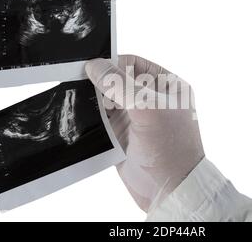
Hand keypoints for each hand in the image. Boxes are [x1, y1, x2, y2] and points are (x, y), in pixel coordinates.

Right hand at [85, 55, 204, 211]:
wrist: (170, 189)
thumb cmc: (171, 148)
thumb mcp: (147, 108)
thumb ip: (120, 84)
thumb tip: (95, 66)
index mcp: (167, 86)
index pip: (136, 64)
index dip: (114, 62)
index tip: (92, 65)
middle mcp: (151, 100)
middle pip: (119, 81)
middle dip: (101, 81)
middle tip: (81, 80)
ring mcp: (136, 118)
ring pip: (108, 100)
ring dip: (94, 100)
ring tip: (81, 98)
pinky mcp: (122, 136)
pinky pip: (102, 119)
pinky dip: (92, 116)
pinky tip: (82, 114)